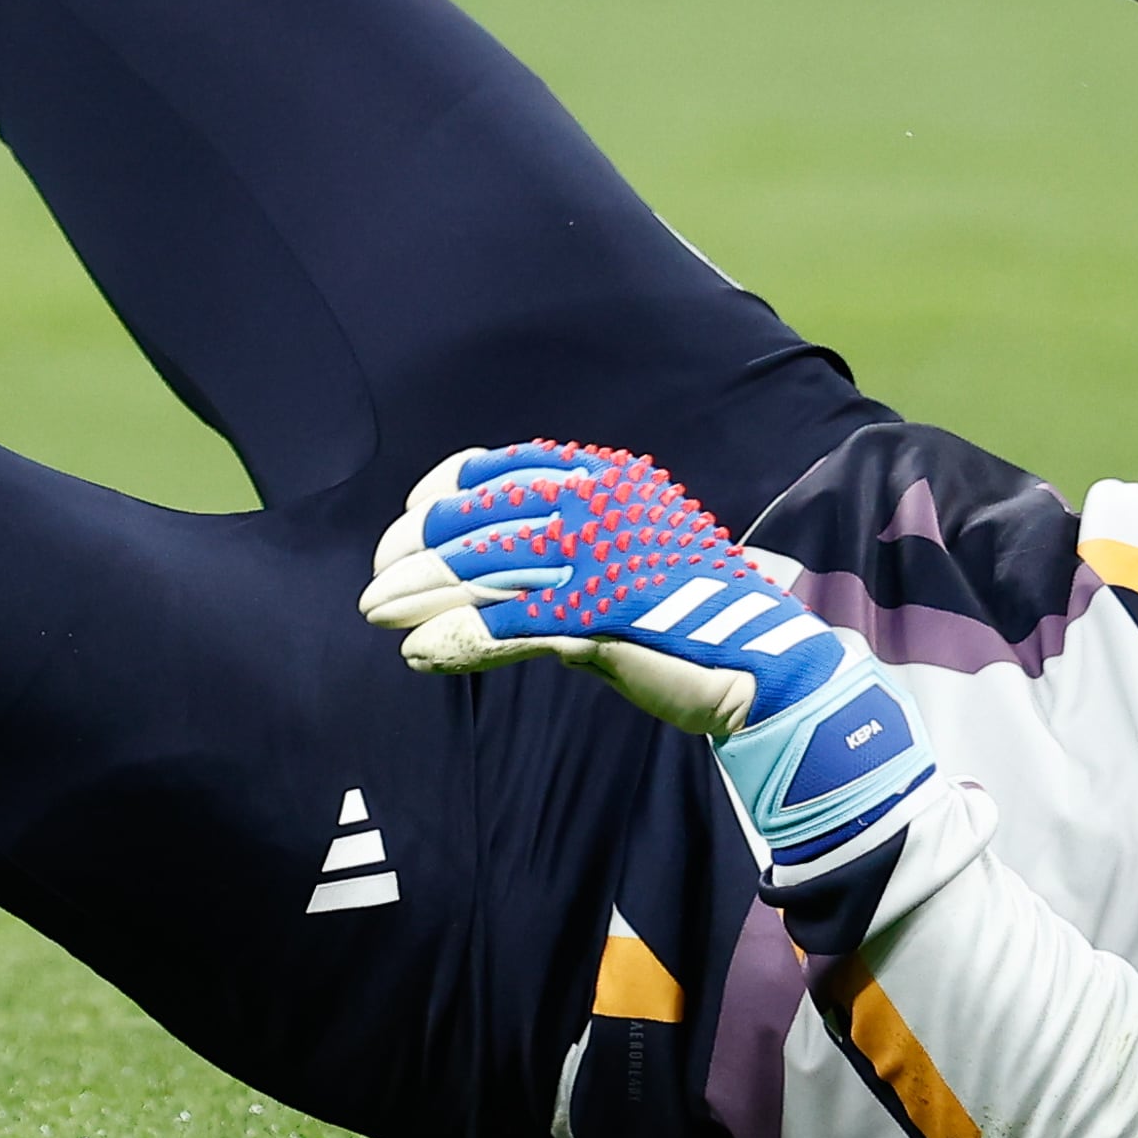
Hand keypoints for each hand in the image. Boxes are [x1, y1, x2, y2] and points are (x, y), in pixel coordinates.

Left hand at [359, 440, 940, 880]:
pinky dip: (459, 640)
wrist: (762, 666)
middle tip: (375, 586)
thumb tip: (472, 573)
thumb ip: (555, 556)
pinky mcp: (602, 615)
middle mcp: (602, 508)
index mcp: (606, 480)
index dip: (443, 496)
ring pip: (484, 571)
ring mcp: (602, 558)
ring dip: (421, 597)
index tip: (407, 524)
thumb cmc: (686, 616)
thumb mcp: (617, 561)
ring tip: (379, 617)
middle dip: (416, 554)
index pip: (501, 470)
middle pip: (481, 522)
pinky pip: (510, 626)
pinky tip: (421, 655)